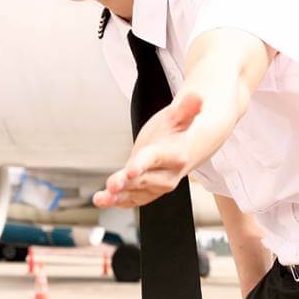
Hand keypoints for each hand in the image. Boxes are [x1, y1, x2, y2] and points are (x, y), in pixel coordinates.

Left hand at [93, 93, 201, 208]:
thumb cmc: (177, 129)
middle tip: (111, 186)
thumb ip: (186, 108)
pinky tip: (101, 201)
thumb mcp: (179, 116)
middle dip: (127, 183)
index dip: (142, 164)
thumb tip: (197, 96)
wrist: (186, 146)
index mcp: (174, 155)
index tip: (130, 169)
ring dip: (118, 197)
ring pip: (136, 193)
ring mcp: (157, 186)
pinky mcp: (147, 192)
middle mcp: (168, 175)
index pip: (155, 159)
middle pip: (144, 179)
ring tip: (101, 198)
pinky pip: (132, 200)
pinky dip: (117, 202)